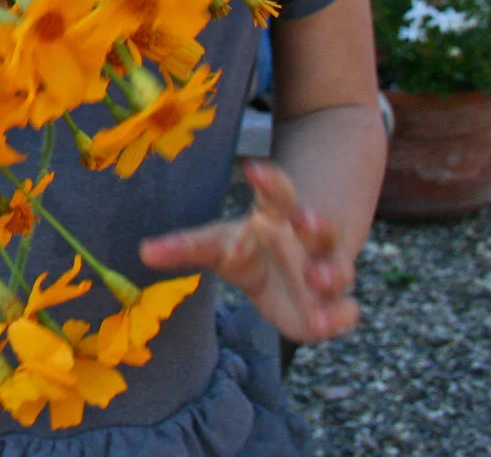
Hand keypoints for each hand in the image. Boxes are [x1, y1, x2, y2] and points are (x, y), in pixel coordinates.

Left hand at [138, 159, 359, 344]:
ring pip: (338, 266)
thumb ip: (186, 247)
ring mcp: (324, 271)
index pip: (277, 191)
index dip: (269, 180)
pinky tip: (326, 321)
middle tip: (303, 219)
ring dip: (330, 271)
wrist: (286, 275)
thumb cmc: (246, 249)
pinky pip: (347, 309)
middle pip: (318, 225)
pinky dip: (340, 315)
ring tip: (316, 278)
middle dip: (314, 222)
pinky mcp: (331, 306)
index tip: (253, 168)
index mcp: (276, 215)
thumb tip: (143, 252)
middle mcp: (307, 240)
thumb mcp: (216, 243)